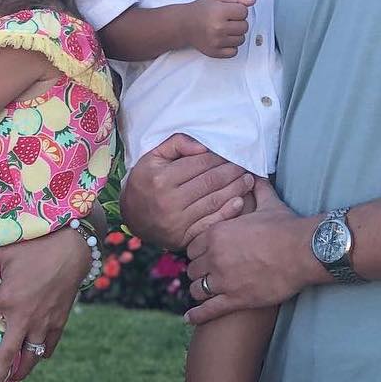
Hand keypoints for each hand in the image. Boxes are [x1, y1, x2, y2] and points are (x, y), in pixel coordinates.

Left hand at [0, 228, 89, 381]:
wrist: (72, 251)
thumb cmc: (36, 249)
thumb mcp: (4, 251)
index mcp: (7, 299)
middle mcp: (24, 318)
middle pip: (6, 356)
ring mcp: (43, 323)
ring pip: (30, 358)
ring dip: (19, 372)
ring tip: (10, 380)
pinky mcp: (58, 322)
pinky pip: (48, 347)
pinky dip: (41, 354)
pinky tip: (35, 356)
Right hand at [120, 133, 254, 251]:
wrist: (132, 217)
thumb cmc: (145, 182)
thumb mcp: (153, 157)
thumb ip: (177, 145)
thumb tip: (204, 147)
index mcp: (162, 178)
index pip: (199, 164)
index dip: (219, 158)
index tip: (231, 154)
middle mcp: (169, 201)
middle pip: (210, 182)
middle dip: (232, 172)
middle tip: (245, 166)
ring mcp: (177, 222)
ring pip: (214, 202)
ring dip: (235, 190)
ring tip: (248, 180)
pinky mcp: (184, 237)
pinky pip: (210, 223)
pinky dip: (228, 213)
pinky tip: (240, 202)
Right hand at [183, 0, 253, 57]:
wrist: (184, 24)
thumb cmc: (201, 9)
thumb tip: (252, 1)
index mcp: (219, 12)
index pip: (244, 12)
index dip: (239, 10)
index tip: (229, 10)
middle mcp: (218, 28)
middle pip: (245, 27)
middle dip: (238, 22)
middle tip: (227, 19)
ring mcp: (217, 42)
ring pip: (241, 40)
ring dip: (236, 34)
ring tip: (224, 29)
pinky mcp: (215, 52)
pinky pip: (234, 51)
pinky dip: (231, 46)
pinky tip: (223, 38)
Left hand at [184, 179, 321, 324]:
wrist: (304, 251)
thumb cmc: (286, 226)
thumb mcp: (268, 202)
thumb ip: (257, 188)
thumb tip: (256, 172)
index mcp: (217, 233)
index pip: (192, 246)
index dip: (199, 252)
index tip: (205, 255)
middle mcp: (214, 256)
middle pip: (193, 268)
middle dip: (199, 271)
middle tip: (207, 274)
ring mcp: (223, 280)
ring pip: (198, 288)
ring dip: (200, 290)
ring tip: (205, 292)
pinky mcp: (235, 299)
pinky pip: (208, 310)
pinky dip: (197, 315)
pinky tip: (189, 318)